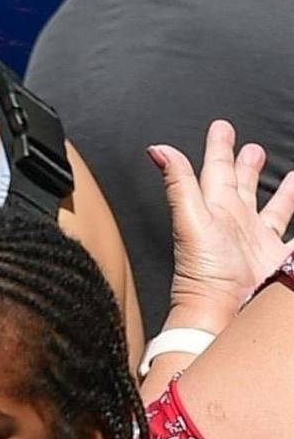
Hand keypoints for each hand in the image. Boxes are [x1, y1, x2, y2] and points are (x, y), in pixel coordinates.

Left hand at [148, 119, 293, 342]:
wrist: (221, 312)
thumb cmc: (202, 271)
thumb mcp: (190, 220)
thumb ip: (179, 184)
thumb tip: (158, 149)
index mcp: (215, 207)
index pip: (216, 169)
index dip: (218, 148)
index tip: (221, 126)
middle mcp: (237, 221)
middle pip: (243, 185)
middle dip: (247, 165)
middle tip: (253, 147)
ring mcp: (257, 240)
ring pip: (273, 208)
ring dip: (282, 191)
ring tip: (293, 175)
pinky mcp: (277, 258)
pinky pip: (293, 236)